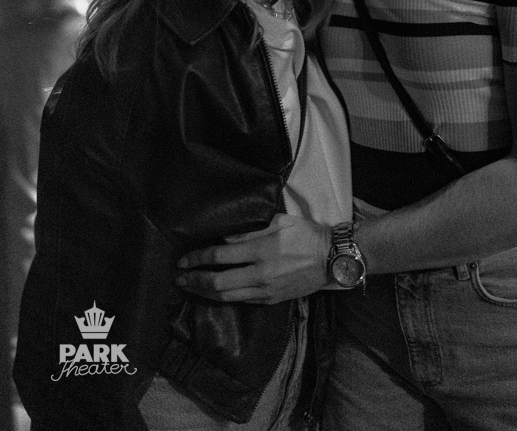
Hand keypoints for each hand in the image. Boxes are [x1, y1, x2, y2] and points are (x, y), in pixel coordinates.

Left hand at [175, 214, 331, 304]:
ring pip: (226, 297)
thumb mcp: (279, 222)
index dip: (197, 258)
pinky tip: (214, 294)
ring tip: (190, 288)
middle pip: (217, 282)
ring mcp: (265, 290)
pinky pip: (241, 301)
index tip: (183, 260)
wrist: (331, 259)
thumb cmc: (306, 234)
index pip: (219, 256)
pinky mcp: (270, 300)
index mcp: (261, 251)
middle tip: (179, 278)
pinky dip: (223, 298)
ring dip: (204, 293)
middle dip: (194, 280)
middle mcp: (260, 274)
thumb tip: (225, 238)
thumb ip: (250, 230)